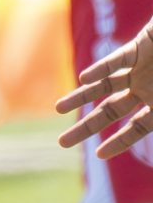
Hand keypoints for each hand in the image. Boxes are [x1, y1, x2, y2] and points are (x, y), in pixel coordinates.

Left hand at [58, 21, 152, 157]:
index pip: (136, 129)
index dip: (119, 142)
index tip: (98, 154)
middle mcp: (146, 89)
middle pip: (110, 111)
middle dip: (87, 127)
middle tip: (62, 143)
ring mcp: (140, 69)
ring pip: (103, 85)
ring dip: (81, 96)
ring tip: (58, 109)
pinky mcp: (140, 47)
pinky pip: (118, 59)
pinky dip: (102, 68)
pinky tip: (84, 78)